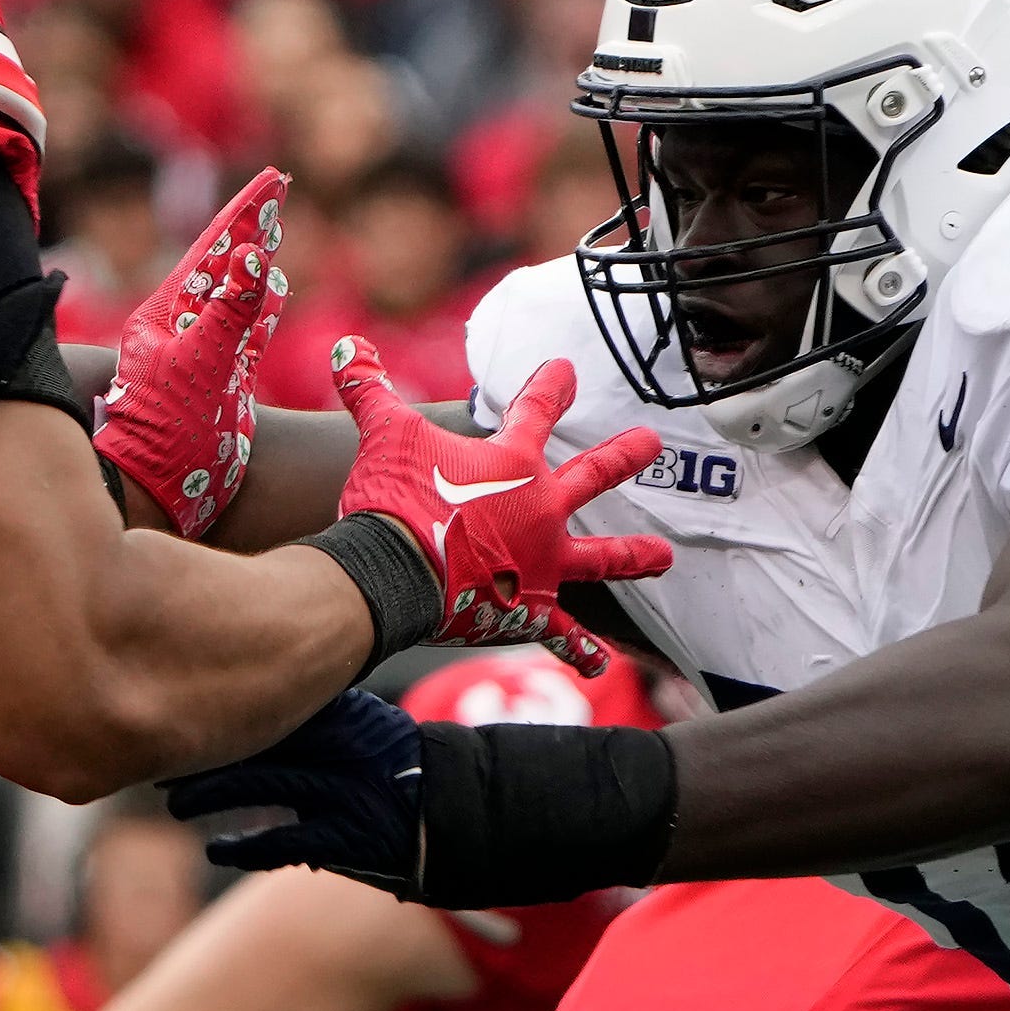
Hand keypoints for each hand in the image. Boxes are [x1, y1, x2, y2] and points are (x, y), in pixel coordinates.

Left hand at [96, 167, 286, 537]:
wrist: (155, 493)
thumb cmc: (166, 432)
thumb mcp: (202, 363)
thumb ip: (231, 312)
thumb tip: (254, 256)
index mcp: (165, 316)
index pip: (212, 252)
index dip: (243, 215)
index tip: (271, 181)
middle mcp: (181, 330)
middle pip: (223, 267)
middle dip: (249, 229)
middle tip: (275, 190)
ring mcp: (201, 357)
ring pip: (234, 297)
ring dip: (255, 265)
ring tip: (272, 231)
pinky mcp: (220, 385)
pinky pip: (245, 335)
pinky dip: (262, 312)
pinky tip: (277, 291)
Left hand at [169, 688, 427, 890]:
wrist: (452, 812)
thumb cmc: (396, 765)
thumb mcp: (360, 722)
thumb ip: (310, 712)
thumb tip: (241, 699)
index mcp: (339, 712)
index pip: (264, 702)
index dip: (213, 712)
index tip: (172, 716)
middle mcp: (338, 745)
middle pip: (252, 739)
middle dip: (199, 752)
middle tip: (158, 763)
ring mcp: (342, 791)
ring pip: (256, 784)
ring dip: (206, 795)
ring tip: (175, 804)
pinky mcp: (346, 838)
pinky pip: (281, 842)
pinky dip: (243, 848)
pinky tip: (217, 850)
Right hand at [324, 341, 672, 670]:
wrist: (395, 570)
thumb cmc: (393, 497)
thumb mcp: (382, 434)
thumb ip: (368, 388)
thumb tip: (345, 345)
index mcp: (513, 462)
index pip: (538, 409)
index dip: (551, 386)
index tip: (567, 370)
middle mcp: (542, 509)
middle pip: (594, 475)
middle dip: (624, 455)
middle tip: (652, 442)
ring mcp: (543, 562)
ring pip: (602, 558)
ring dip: (634, 555)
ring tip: (664, 557)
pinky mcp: (528, 608)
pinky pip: (560, 633)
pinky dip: (578, 650)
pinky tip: (599, 665)